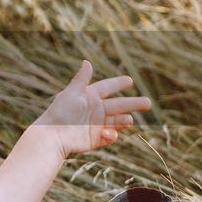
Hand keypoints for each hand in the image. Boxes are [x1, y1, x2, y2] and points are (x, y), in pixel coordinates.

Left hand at [33, 61, 150, 157]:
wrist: (52, 137)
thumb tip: (87, 62)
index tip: (130, 81)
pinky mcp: (96, 139)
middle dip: (133, 104)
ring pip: (117, 121)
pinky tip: (106, 133)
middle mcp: (94, 110)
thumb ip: (81, 79)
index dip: (118, 84)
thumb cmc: (60, 113)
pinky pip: (110, 136)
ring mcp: (96, 125)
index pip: (107, 88)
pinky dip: (111, 135)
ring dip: (124, 120)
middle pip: (119, 105)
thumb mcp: (72, 93)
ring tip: (128, 120)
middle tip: (149, 103)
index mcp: (89, 97)